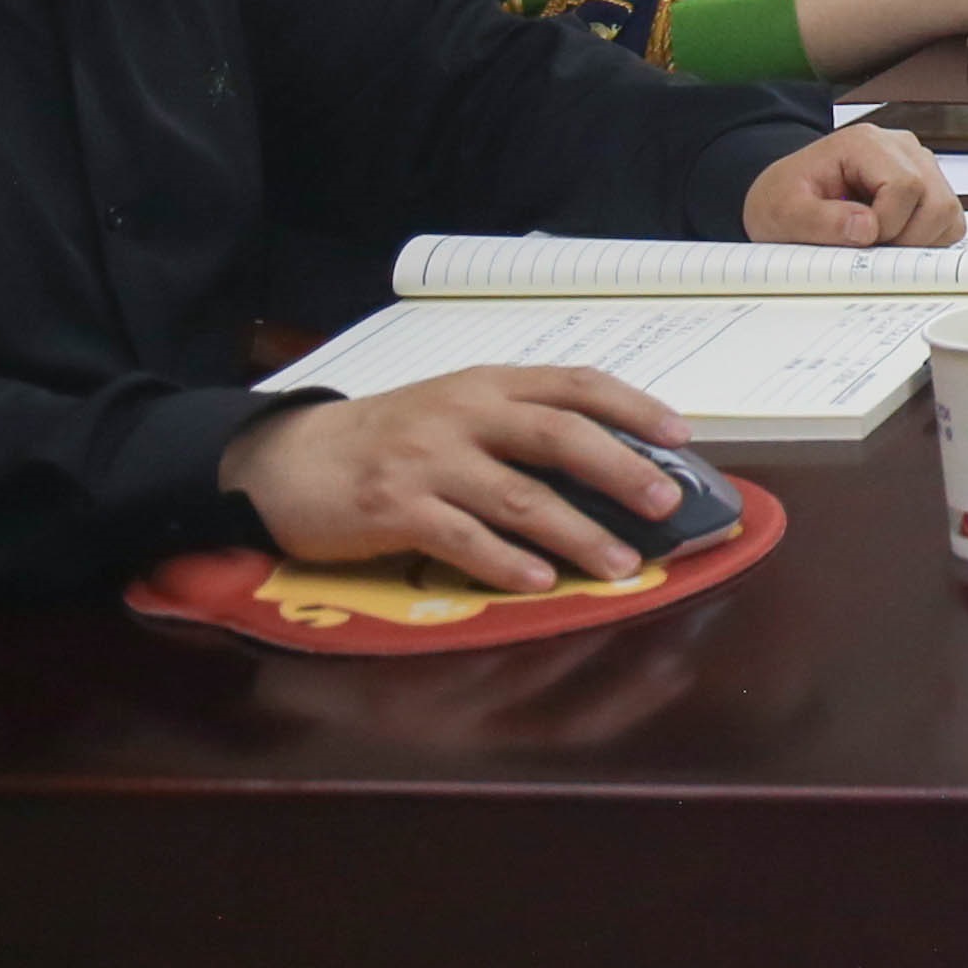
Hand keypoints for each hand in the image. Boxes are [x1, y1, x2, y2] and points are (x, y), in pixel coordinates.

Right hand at [220, 364, 691, 591]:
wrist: (286, 460)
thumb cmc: (386, 439)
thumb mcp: (453, 411)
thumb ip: (517, 425)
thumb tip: (610, 463)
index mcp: (487, 384)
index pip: (576, 384)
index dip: (633, 407)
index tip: (681, 436)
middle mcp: (463, 414)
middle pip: (560, 436)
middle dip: (622, 470)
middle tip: (665, 505)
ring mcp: (428, 460)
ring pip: (520, 497)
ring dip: (577, 534)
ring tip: (621, 564)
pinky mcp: (393, 509)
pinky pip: (462, 539)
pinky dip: (506, 562)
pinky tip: (541, 583)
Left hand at [743, 121, 963, 248]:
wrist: (785, 196)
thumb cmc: (783, 199)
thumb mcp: (781, 212)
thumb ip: (819, 221)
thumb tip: (866, 229)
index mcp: (865, 144)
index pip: (905, 186)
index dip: (887, 225)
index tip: (858, 241)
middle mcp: (900, 148)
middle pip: (937, 200)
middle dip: (907, 238)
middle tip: (871, 248)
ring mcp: (919, 166)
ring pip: (948, 212)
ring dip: (919, 241)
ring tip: (880, 244)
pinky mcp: (928, 186)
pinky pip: (948, 220)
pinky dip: (927, 240)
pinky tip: (894, 239)